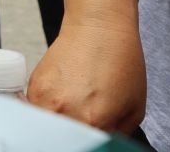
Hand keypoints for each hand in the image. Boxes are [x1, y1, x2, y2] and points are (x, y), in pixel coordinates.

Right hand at [28, 20, 145, 132]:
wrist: (99, 29)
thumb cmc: (122, 64)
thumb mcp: (134, 109)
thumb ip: (116, 133)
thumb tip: (100, 141)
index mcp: (95, 121)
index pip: (83, 146)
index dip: (88, 143)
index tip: (89, 139)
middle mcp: (66, 112)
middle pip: (60, 140)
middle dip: (69, 138)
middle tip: (81, 128)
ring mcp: (45, 98)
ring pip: (43, 128)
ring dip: (54, 127)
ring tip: (70, 116)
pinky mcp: (34, 85)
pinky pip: (35, 110)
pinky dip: (45, 112)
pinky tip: (61, 101)